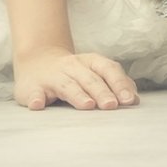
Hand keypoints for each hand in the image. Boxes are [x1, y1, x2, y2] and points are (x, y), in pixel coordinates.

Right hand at [13, 47, 137, 110]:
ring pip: (66, 85)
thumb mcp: (94, 72)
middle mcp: (72, 66)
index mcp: (89, 63)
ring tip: (87, 105)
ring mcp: (52, 76)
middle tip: (111, 105)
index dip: (119, 84)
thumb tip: (134, 99)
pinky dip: (36, 99)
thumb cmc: (74, 74)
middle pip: (89, 79)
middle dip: (102, 91)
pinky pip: (34, 93)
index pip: (107, 69)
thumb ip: (114, 84)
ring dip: (77, 95)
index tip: (129, 100)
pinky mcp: (33, 87)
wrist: (36, 61)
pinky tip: (38, 105)